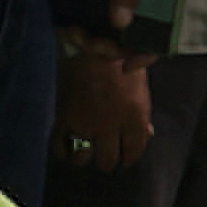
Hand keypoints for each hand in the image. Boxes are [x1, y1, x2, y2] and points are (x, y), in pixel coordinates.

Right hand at [55, 42, 150, 171]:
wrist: (90, 45)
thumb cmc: (122, 60)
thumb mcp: (140, 86)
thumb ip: (142, 113)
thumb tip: (147, 133)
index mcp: (134, 116)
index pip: (134, 151)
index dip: (130, 157)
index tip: (125, 157)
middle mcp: (110, 125)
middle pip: (107, 161)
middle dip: (107, 161)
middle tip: (105, 156)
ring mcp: (84, 124)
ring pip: (82, 158)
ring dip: (84, 157)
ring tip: (85, 150)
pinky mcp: (63, 118)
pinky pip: (59, 147)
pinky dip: (62, 151)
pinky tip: (66, 147)